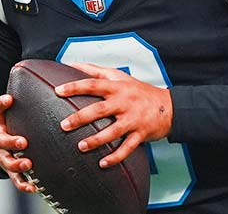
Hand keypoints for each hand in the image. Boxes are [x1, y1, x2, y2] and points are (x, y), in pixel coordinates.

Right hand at [0, 94, 36, 193]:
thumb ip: (23, 97)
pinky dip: (24, 184)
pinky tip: (34, 187)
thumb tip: (37, 69)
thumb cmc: (14, 124)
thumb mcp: (13, 111)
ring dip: (17, 164)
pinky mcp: (12, 172)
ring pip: (7, 163)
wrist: (2, 147)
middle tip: (23, 141)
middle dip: (11, 141)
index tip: (9, 98)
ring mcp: (4, 157)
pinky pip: (16, 181)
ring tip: (28, 164)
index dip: (0, 104)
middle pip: (1, 141)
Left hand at [55, 63, 172, 168]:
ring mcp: (133, 119)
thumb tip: (72, 64)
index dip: (75, 87)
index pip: (93, 85)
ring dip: (96, 140)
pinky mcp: (141, 134)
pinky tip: (103, 163)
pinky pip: (127, 148)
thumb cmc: (139, 91)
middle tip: (64, 125)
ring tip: (81, 146)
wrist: (169, 107)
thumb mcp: (119, 76)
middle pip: (100, 110)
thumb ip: (95, 71)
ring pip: (113, 131)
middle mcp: (124, 102)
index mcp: (117, 88)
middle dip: (81, 118)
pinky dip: (115, 157)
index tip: (58, 91)